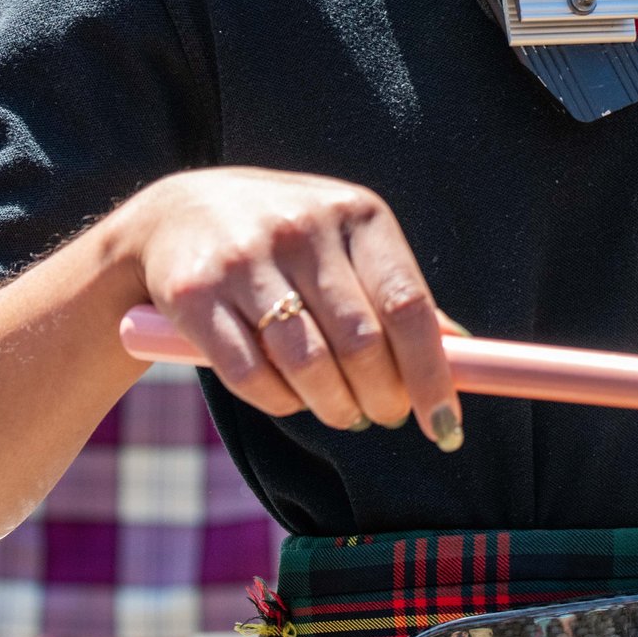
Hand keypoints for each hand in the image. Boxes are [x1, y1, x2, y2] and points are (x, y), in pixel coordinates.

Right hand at [116, 168, 462, 446]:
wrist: (174, 215)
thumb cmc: (284, 241)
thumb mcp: (344, 243)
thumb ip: (395, 293)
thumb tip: (463, 352)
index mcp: (354, 212)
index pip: (408, 305)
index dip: (431, 374)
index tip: (446, 424)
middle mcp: (301, 228)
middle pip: (361, 343)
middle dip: (382, 398)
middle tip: (383, 413)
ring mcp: (245, 259)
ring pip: (307, 365)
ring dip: (334, 406)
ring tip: (342, 410)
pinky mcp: (195, 293)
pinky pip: (249, 375)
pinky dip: (279, 401)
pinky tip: (288, 396)